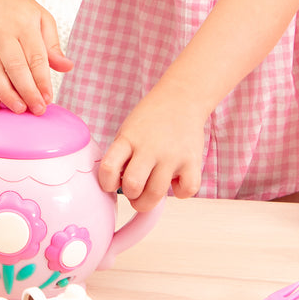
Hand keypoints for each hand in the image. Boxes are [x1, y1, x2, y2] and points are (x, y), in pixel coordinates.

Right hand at [0, 0, 72, 114]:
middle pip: (14, 67)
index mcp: (24, 26)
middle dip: (26, 91)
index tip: (49, 98)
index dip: (41, 80)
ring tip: (18, 109)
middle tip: (37, 110)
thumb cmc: (21, 9)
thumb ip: (53, 45)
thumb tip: (67, 67)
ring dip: (5, 94)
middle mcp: (3, 34)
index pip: (35, 57)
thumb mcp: (43, 19)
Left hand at [97, 88, 204, 211]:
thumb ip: (121, 157)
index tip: (111, 184)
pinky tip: (175, 182)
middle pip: (133, 186)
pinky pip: (187, 191)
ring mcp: (172, 155)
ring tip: (150, 192)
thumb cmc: (150, 120)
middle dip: (131, 196)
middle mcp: (149, 147)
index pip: (108, 168)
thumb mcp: (128, 131)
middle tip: (135, 192)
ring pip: (156, 194)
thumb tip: (117, 188)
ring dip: (150, 200)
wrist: (181, 99)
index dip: (106, 183)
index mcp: (128, 139)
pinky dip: (181, 193)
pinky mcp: (193, 161)